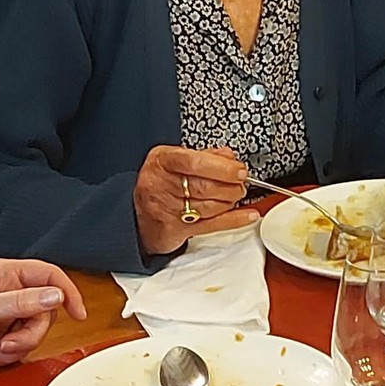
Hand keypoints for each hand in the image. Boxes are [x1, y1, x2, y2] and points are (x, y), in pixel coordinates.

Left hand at [0, 258, 79, 384]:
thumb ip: (20, 303)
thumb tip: (53, 297)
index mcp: (1, 275)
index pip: (47, 276)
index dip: (65, 292)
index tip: (76, 311)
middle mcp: (6, 294)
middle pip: (43, 313)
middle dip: (27, 334)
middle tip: (7, 342)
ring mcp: (2, 318)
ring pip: (32, 335)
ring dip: (11, 348)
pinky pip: (18, 351)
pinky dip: (2, 358)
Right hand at [133, 145, 257, 257]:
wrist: (136, 214)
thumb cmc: (159, 183)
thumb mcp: (174, 160)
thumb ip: (203, 156)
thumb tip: (229, 158)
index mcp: (162, 161)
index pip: (195, 162)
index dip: (222, 168)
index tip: (239, 170)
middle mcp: (161, 184)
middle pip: (205, 186)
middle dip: (230, 186)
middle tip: (240, 184)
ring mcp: (167, 208)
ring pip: (210, 206)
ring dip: (230, 201)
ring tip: (235, 195)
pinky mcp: (176, 229)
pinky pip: (212, 224)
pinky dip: (235, 219)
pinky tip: (248, 214)